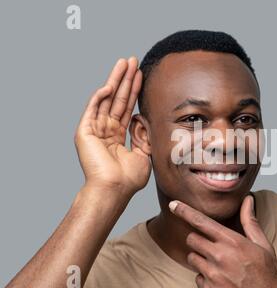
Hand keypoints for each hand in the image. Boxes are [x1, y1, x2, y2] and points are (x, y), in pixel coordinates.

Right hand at [75, 57, 150, 194]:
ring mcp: (94, 131)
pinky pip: (92, 110)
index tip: (141, 75)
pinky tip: (109, 84)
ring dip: (115, 81)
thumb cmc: (129, 179)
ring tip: (124, 63)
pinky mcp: (84, 132)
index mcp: (117, 137)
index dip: (134, 91)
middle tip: (132, 61)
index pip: (126, 108)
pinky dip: (100, 97)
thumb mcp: (144, 154)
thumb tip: (143, 120)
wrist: (115, 189)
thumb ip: (143, 136)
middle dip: (125, 80)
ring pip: (106, 100)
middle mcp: (105, 131)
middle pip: (117, 100)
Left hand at [169, 196, 276, 287]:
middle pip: (192, 239)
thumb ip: (250, 221)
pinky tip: (220, 279)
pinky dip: (205, 277)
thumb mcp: (263, 245)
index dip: (184, 211)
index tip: (173, 205)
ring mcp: (212, 274)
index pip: (201, 221)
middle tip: (213, 247)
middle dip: (199, 240)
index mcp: (232, 242)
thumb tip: (247, 200)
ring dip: (201, 258)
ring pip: (192, 258)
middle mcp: (219, 256)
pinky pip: (197, 277)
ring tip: (220, 264)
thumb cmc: (266, 274)